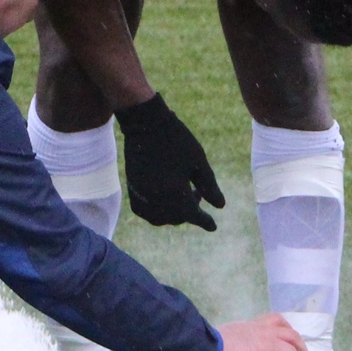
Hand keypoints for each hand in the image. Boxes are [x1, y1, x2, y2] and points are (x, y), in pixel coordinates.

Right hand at [114, 93, 224, 230]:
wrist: (145, 124)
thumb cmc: (176, 139)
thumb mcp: (198, 161)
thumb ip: (209, 186)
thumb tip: (219, 206)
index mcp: (175, 191)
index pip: (192, 215)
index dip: (204, 221)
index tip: (213, 226)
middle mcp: (156, 197)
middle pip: (175, 218)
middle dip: (189, 213)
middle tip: (197, 195)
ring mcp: (141, 193)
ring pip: (158, 218)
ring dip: (172, 216)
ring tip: (181, 200)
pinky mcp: (132, 187)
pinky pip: (143, 211)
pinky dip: (155, 213)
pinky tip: (163, 202)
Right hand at [213, 314, 307, 350]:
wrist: (210, 349)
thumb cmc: (215, 342)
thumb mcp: (233, 333)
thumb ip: (243, 338)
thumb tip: (242, 350)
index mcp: (257, 324)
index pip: (280, 321)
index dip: (289, 333)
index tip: (290, 344)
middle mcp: (267, 332)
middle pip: (294, 338)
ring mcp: (268, 345)